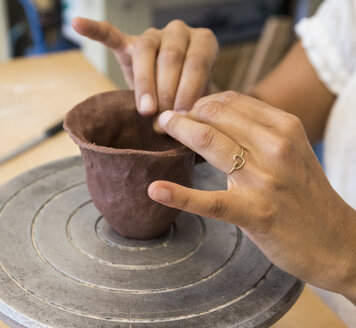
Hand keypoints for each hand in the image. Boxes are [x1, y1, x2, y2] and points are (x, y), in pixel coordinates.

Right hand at [72, 17, 218, 119]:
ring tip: (146, 110)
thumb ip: (191, 109)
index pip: (196, 61)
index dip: (189, 89)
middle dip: (166, 91)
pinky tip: (77, 23)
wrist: (176, 95)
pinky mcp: (129, 42)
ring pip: (146, 51)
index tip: (182, 114)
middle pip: (171, 56)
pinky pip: (110, 34)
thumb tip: (177, 126)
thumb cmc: (190, 99)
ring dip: (145, 83)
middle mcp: (179, 32)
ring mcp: (153, 35)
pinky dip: (94, 30)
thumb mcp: (199, 102)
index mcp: (203, 42)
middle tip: (162, 119)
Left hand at [148, 91, 355, 301]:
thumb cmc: (303, 193)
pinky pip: (210, 201)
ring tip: (160, 128)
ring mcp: (266, 180)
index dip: (199, 101)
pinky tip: (155, 190)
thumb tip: (213, 114)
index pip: (231, 100)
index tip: (183, 109)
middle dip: (184, 113)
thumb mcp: (289, 150)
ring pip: (210, 143)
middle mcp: (277, 146)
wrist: (335, 241)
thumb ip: (257, 131)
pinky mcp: (256, 213)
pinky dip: (179, 195)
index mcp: (285, 126)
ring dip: (179, 131)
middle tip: (165, 119)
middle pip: (216, 115)